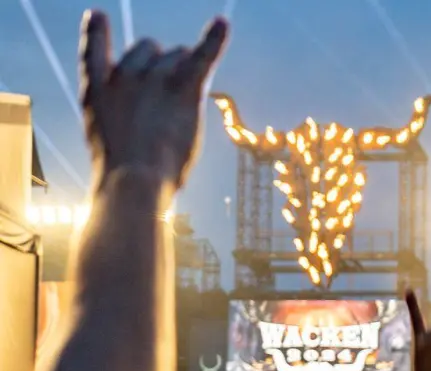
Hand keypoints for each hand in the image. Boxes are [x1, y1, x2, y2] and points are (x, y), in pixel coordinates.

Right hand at [78, 11, 228, 188]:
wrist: (132, 179)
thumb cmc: (121, 172)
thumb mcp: (105, 139)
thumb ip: (116, 114)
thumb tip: (143, 115)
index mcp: (97, 88)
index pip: (93, 48)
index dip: (96, 31)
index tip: (98, 15)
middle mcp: (123, 74)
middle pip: (148, 48)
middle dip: (160, 65)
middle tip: (165, 103)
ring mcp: (153, 78)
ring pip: (177, 54)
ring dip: (185, 71)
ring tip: (182, 107)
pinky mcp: (183, 88)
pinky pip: (202, 56)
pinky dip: (214, 39)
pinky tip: (222, 25)